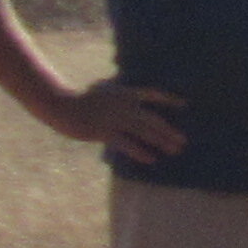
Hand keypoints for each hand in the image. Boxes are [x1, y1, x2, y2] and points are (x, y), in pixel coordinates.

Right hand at [60, 78, 186, 156]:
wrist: (61, 103)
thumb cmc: (81, 98)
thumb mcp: (104, 89)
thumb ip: (119, 93)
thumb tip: (129, 94)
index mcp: (125, 92)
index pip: (154, 94)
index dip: (170, 99)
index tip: (185, 105)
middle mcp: (124, 104)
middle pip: (153, 119)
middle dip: (168, 131)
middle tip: (183, 141)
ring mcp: (115, 118)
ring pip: (144, 132)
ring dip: (160, 141)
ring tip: (174, 150)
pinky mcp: (105, 131)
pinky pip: (127, 143)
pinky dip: (140, 151)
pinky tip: (152, 158)